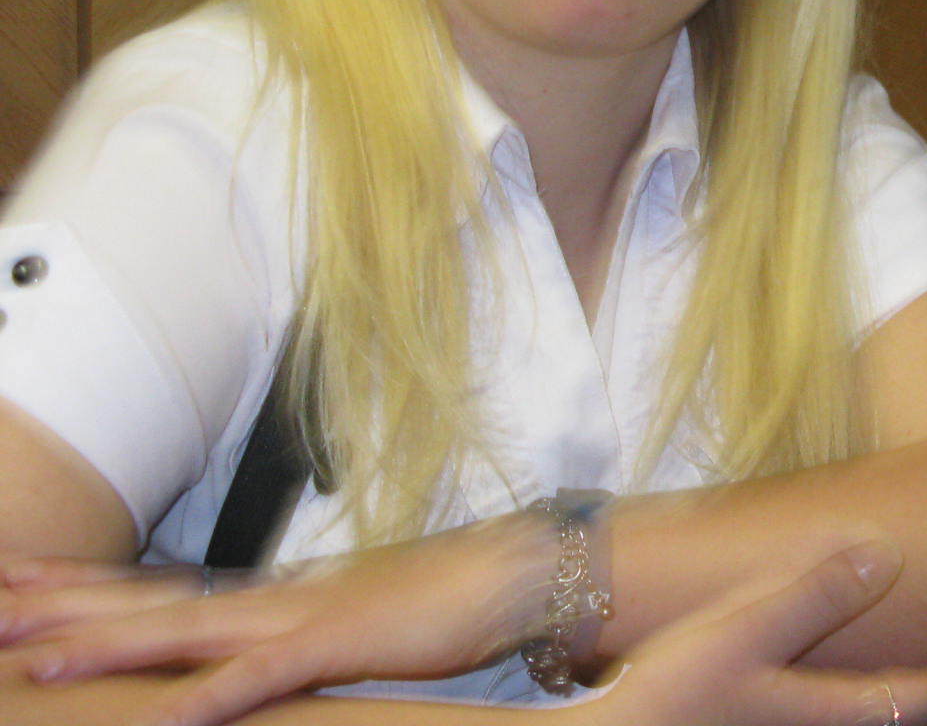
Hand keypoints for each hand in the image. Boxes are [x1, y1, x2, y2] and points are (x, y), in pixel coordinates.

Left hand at [8, 513, 560, 725]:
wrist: (522, 570)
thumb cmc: (450, 602)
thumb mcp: (359, 623)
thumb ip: (304, 639)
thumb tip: (265, 652)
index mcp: (276, 594)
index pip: (163, 588)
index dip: (89, 588)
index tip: (23, 580)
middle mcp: (275, 596)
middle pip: (150, 602)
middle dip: (66, 605)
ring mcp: (304, 615)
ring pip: (185, 630)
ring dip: (106, 645)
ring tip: (34, 657)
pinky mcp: (341, 642)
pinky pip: (260, 678)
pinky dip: (206, 699)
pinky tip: (159, 723)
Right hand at [585, 539, 926, 725]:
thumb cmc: (674, 690)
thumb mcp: (746, 628)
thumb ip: (814, 592)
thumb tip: (885, 555)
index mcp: (825, 715)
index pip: (917, 701)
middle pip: (894, 721)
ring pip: (859, 723)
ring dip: (894, 700)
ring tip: (910, 671)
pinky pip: (824, 718)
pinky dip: (853, 701)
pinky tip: (832, 679)